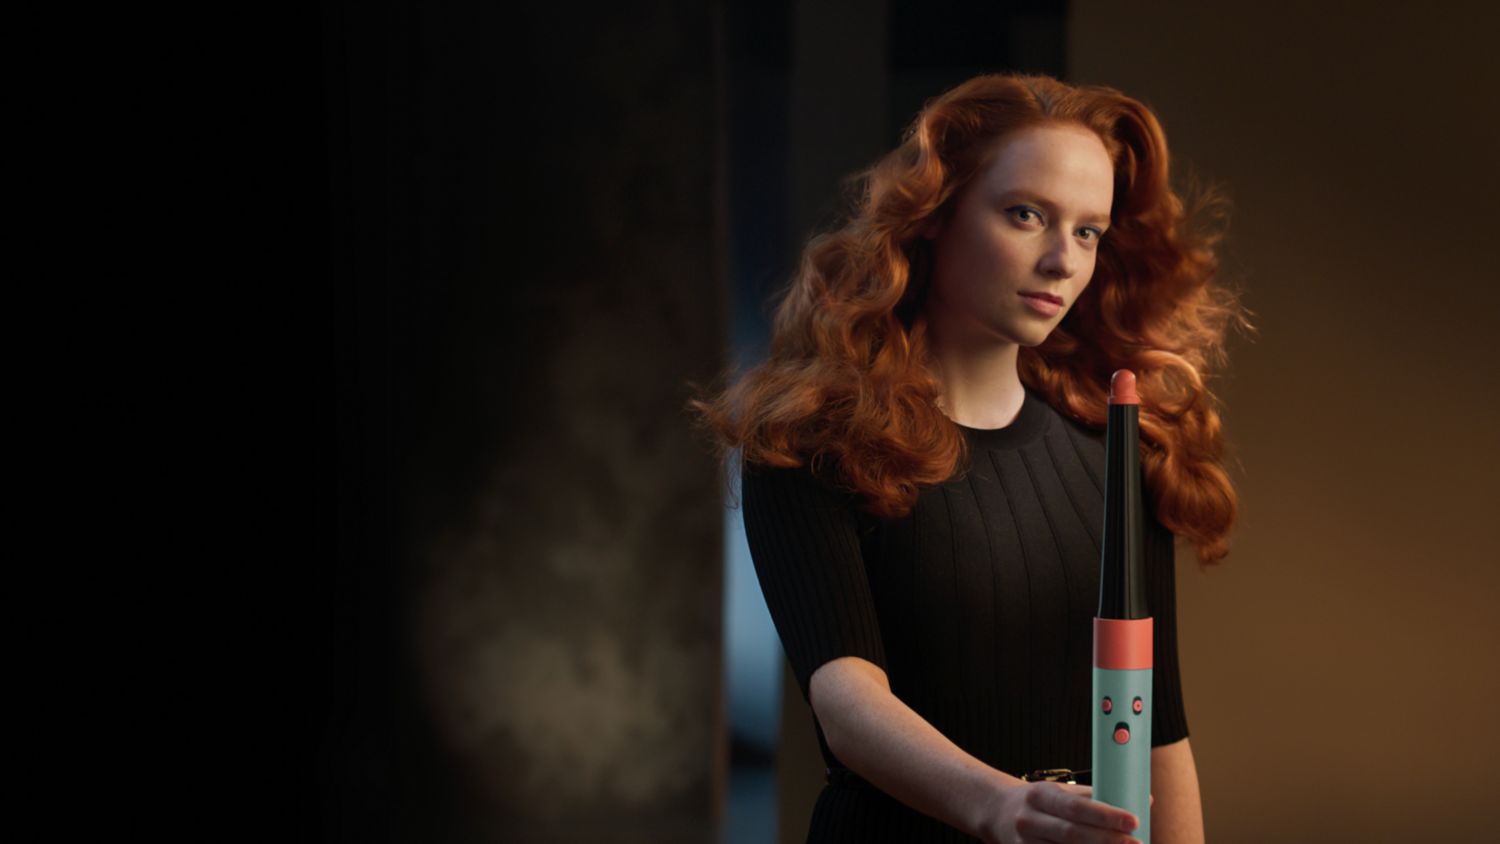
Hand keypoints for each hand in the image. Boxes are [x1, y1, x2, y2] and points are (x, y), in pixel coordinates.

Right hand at [977, 780, 1142, 843]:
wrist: (996, 813)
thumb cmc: (1038, 802)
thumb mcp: (1059, 792)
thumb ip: (1096, 797)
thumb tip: (1142, 798)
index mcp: (1041, 795)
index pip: (1077, 806)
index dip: (1106, 815)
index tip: (1133, 820)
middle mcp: (1030, 820)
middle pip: (1073, 834)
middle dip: (1108, 840)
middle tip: (1135, 843)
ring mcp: (1026, 843)